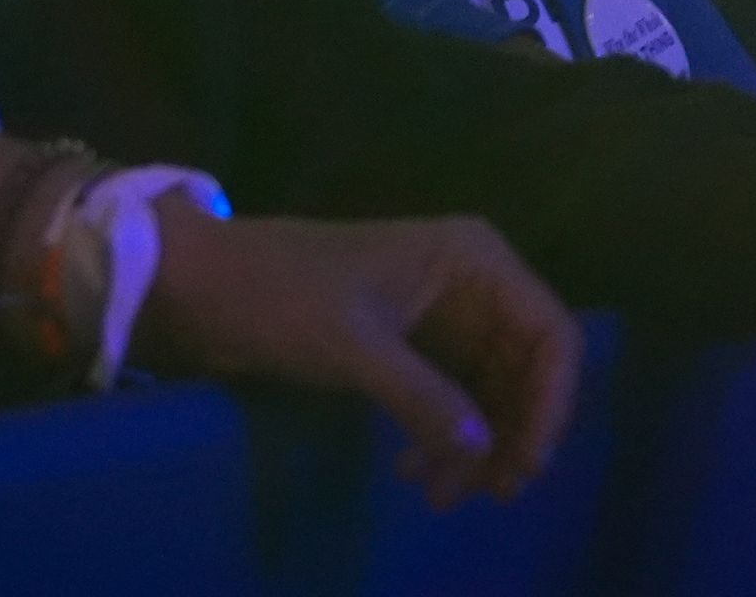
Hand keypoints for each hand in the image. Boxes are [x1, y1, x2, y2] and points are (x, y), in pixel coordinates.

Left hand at [133, 206, 581, 509]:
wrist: (203, 284)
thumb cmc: (281, 296)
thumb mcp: (354, 347)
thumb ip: (423, 398)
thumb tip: (483, 451)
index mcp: (475, 260)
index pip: (550, 332)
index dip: (552, 401)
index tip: (527, 463)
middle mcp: (473, 280)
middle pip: (528, 366)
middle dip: (512, 431)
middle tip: (490, 493)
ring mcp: (445, 312)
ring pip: (492, 388)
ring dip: (477, 443)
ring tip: (440, 495)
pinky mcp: (414, 342)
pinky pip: (455, 395)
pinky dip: (445, 435)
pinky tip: (416, 470)